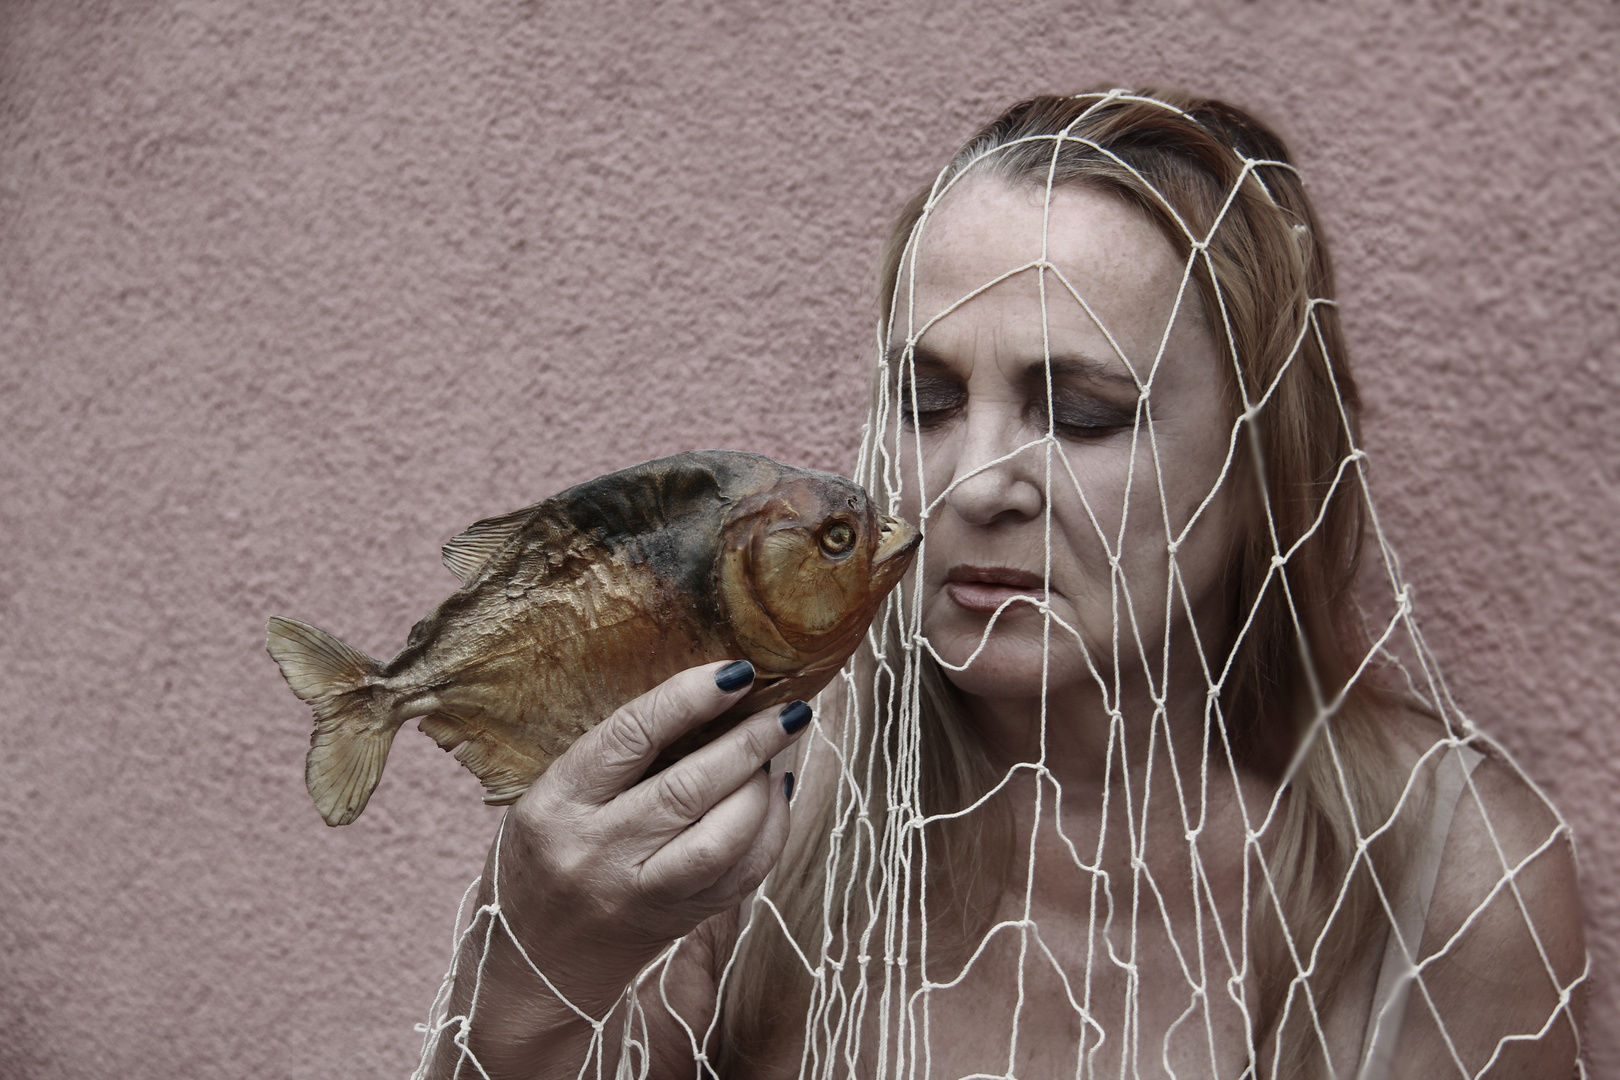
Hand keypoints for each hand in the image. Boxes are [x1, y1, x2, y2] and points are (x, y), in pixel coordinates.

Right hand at [479, 659, 808, 1018]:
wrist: (534, 961)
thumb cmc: (547, 854)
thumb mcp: (553, 795)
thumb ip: (617, 756)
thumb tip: (712, 696)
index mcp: (558, 803)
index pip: (629, 737)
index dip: (688, 698)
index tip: (736, 673)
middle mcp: (597, 850)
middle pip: (688, 788)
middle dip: (749, 741)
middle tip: (788, 708)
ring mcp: (640, 892)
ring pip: (722, 838)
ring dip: (764, 786)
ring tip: (780, 749)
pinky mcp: (677, 920)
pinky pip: (741, 875)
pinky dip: (772, 829)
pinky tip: (778, 794)